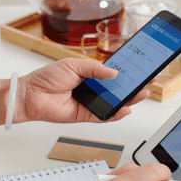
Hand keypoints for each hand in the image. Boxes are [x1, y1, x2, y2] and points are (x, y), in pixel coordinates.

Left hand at [14, 58, 150, 122]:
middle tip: (148, 82)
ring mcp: (91, 102)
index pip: (115, 73)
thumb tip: (114, 73)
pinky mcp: (86, 115)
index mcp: (91, 74)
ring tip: (141, 94)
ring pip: (115, 103)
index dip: (129, 72)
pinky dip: (116, 114)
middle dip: (134, 86)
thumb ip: (95, 68)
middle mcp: (93, 88)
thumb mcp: (73, 65)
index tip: (143, 69)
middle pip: (119, 89)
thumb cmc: (47, 78)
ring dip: (129, 100)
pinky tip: (125, 109)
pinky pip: (105, 116)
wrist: (31, 95)